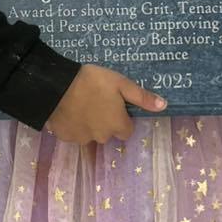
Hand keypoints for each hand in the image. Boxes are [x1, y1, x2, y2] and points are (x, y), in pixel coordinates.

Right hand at [45, 64, 166, 144]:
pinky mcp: (65, 137)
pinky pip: (73, 134)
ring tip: (81, 104)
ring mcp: (83, 139)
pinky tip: (69, 110)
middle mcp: (102, 137)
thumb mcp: (120, 83)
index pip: (126, 131)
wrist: (58, 86)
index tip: (115, 106)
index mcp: (117, 125)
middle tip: (97, 102)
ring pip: (90, 135)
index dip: (122, 119)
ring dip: (89, 124)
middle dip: (105, 122)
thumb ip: (141, 97)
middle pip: (108, 133)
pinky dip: (73, 125)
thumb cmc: (93, 82)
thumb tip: (163, 106)